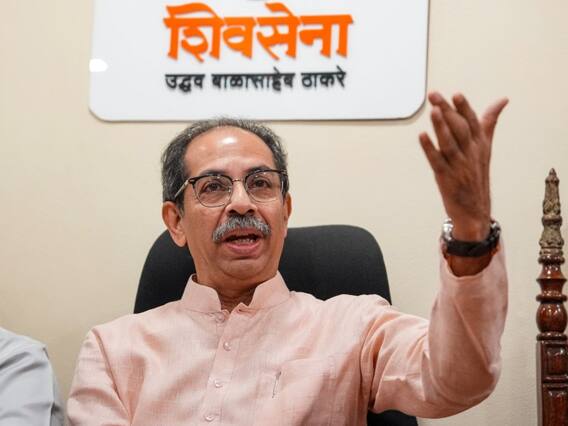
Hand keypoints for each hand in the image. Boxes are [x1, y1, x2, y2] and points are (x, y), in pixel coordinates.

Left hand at [419, 92, 507, 240]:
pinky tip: (422, 136)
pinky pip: (437, 160)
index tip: (456, 94)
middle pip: (459, 128)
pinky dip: (429, 148)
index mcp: (480, 144)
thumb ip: (489, 122)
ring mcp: (458, 165)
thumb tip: (502, 100)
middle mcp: (471, 153)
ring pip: (449, 142)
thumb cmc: (477, 175)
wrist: (475, 211)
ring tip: (432, 111)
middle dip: (447, 111)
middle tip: (434, 95)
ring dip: (441, 126)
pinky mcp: (446, 177)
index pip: (473, 122)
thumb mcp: (485, 147)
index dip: (464, 108)